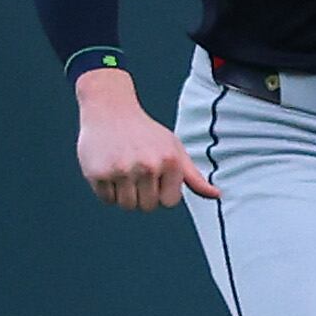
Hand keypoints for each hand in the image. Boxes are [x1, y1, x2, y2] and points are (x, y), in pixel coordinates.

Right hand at [75, 67, 221, 210]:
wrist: (109, 108)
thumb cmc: (146, 132)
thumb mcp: (173, 148)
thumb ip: (193, 176)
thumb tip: (217, 195)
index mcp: (169, 161)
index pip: (169, 202)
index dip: (161, 192)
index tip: (154, 175)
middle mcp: (147, 166)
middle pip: (147, 207)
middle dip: (142, 194)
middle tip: (136, 171)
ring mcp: (122, 170)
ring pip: (127, 206)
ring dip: (124, 194)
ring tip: (123, 171)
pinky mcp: (98, 172)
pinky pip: (106, 199)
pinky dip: (106, 190)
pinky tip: (108, 168)